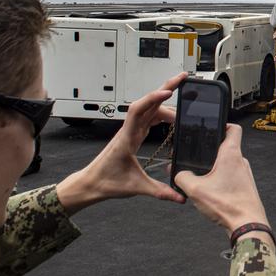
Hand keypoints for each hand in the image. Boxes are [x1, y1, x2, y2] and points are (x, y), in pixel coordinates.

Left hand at [56, 73, 187, 214]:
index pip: (139, 110)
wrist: (90, 184)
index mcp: (127, 138)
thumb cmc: (106, 182)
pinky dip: (161, 113)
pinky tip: (171, 117)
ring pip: (150, 109)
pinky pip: (149, 118)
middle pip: (147, 102)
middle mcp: (129, 130)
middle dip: (165, 87)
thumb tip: (179, 197)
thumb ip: (159, 191)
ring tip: (184, 102)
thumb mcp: (135, 187)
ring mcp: (131, 131)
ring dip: (166, 102)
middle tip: (183, 79)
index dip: (153, 98)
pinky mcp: (133, 135)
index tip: (169, 92)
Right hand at [174, 124, 269, 237]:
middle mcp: (241, 162)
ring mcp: (245, 175)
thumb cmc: (228, 205)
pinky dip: (221, 181)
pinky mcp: (245, 187)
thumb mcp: (195, 189)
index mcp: (231, 154)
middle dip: (211, 151)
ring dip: (216, 168)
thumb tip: (178, 174)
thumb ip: (182, 177)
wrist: (247, 225)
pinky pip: (231, 178)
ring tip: (203, 178)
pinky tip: (211, 192)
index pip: (233, 128)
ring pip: (228, 164)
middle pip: (227, 148)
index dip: (223, 124)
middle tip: (198, 157)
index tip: (212, 127)